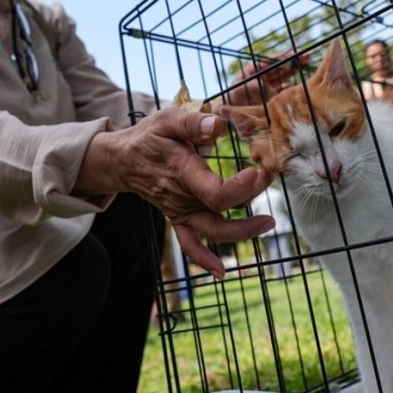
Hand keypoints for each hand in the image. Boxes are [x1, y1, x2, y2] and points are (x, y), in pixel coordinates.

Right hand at [78, 108, 274, 277]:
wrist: (123, 161)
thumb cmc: (148, 138)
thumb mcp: (168, 120)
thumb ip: (193, 123)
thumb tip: (218, 124)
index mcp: (182, 173)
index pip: (216, 193)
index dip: (241, 188)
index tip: (257, 171)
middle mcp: (182, 198)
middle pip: (220, 213)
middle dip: (250, 200)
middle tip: (269, 179)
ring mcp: (181, 212)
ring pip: (213, 231)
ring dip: (242, 231)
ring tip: (268, 222)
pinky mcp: (179, 219)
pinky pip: (190, 244)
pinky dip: (204, 260)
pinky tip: (221, 272)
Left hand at [220, 51, 306, 106]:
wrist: (226, 114)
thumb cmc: (229, 101)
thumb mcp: (237, 91)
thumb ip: (250, 86)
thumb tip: (264, 84)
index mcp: (253, 71)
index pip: (269, 62)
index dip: (282, 57)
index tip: (294, 53)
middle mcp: (261, 76)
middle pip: (280, 66)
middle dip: (293, 60)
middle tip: (307, 55)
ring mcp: (267, 86)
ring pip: (284, 75)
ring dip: (295, 69)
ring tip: (308, 63)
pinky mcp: (271, 96)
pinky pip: (284, 89)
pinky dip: (293, 87)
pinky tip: (302, 85)